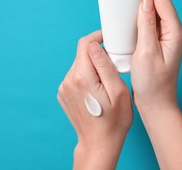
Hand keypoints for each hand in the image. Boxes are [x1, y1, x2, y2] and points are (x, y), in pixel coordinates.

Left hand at [57, 30, 132, 169]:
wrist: (99, 143)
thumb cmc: (114, 120)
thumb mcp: (118, 91)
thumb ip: (105, 65)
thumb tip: (95, 45)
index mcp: (82, 78)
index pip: (85, 44)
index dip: (98, 37)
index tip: (109, 39)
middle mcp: (68, 81)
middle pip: (82, 54)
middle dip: (97, 53)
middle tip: (113, 64)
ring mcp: (64, 88)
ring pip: (79, 64)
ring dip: (92, 66)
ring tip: (106, 80)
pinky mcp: (63, 94)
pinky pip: (75, 76)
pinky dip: (86, 76)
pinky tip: (97, 89)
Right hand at [131, 0, 181, 110]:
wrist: (156, 103)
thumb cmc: (153, 83)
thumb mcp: (147, 54)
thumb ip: (146, 26)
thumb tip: (145, 3)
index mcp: (174, 32)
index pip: (163, 0)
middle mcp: (172, 31)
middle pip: (161, 1)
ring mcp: (165, 36)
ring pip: (155, 9)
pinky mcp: (156, 41)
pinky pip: (149, 20)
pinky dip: (141, 10)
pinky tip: (133, 4)